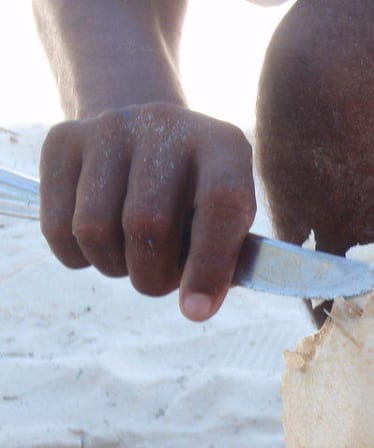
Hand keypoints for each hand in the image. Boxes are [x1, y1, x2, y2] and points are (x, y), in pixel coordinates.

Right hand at [38, 102, 256, 320]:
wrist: (150, 138)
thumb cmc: (198, 199)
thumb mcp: (227, 221)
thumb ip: (225, 262)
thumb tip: (197, 305)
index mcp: (224, 144)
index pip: (221, 202)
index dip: (210, 264)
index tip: (196, 311)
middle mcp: (166, 123)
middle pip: (147, 224)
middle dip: (154, 275)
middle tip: (163, 278)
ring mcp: (110, 127)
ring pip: (95, 229)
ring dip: (115, 267)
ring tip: (135, 257)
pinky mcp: (63, 140)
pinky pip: (59, 227)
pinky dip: (80, 257)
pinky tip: (104, 244)